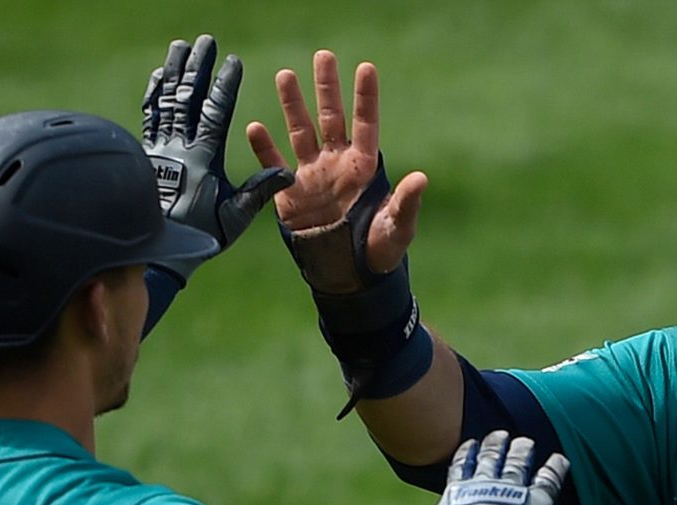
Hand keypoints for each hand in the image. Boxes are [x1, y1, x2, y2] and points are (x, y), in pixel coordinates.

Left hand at [140, 35, 292, 279]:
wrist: (156, 250)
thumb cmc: (200, 235)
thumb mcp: (234, 217)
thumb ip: (260, 192)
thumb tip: (291, 175)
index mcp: (203, 158)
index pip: (215, 112)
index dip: (224, 85)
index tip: (233, 62)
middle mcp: (179, 147)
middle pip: (187, 97)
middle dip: (196, 66)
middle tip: (204, 42)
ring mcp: (160, 148)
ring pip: (166, 101)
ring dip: (173, 72)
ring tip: (179, 47)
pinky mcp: (147, 153)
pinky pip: (150, 116)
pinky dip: (154, 94)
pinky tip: (158, 77)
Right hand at [246, 50, 427, 283]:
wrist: (349, 277)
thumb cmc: (380, 251)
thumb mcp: (397, 228)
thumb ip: (406, 203)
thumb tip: (421, 178)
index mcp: (365, 167)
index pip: (366, 124)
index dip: (365, 97)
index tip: (365, 67)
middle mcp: (338, 164)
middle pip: (331, 117)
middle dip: (327, 87)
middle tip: (323, 56)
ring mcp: (312, 176)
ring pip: (301, 131)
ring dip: (292, 105)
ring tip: (285, 75)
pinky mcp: (289, 194)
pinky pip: (274, 165)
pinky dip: (264, 148)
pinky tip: (255, 127)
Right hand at [392, 430, 568, 504]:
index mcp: (459, 491)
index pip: (462, 465)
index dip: (467, 453)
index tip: (472, 444)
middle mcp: (485, 484)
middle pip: (491, 458)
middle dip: (495, 445)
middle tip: (500, 435)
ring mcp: (512, 490)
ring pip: (518, 462)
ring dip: (521, 451)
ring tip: (525, 443)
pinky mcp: (536, 500)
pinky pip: (548, 479)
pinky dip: (555, 468)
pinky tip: (560, 459)